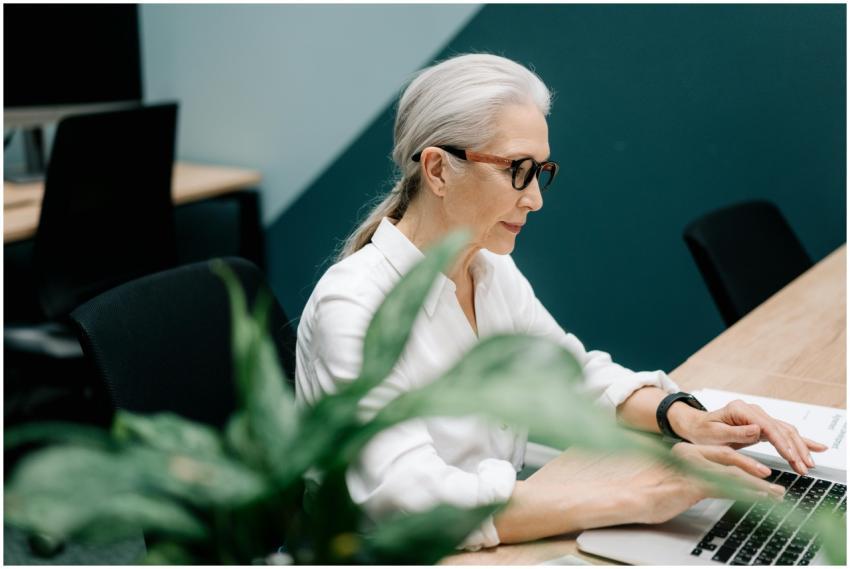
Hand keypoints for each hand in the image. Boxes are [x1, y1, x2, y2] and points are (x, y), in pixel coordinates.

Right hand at [632, 442, 784, 524]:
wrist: (628, 496)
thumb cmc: (643, 490)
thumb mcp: (670, 480)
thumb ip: (687, 476)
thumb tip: (700, 484)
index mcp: (684, 452)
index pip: (719, 453)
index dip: (742, 461)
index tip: (757, 471)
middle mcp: (690, 455)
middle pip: (730, 457)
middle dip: (754, 468)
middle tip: (773, 479)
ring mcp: (692, 469)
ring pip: (733, 472)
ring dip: (758, 484)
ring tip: (776, 493)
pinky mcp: (693, 484)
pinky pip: (727, 487)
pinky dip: (748, 492)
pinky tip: (760, 498)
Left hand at [669, 399, 828, 475]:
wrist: (696, 426)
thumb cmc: (702, 431)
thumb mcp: (714, 434)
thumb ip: (736, 432)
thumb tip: (757, 430)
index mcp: (740, 410)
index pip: (767, 426)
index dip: (781, 443)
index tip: (792, 457)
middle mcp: (752, 411)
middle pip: (781, 428)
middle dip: (796, 448)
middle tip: (805, 466)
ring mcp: (758, 417)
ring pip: (785, 431)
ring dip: (799, 448)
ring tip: (810, 464)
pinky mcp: (761, 426)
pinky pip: (783, 433)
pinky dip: (798, 441)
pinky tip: (815, 447)